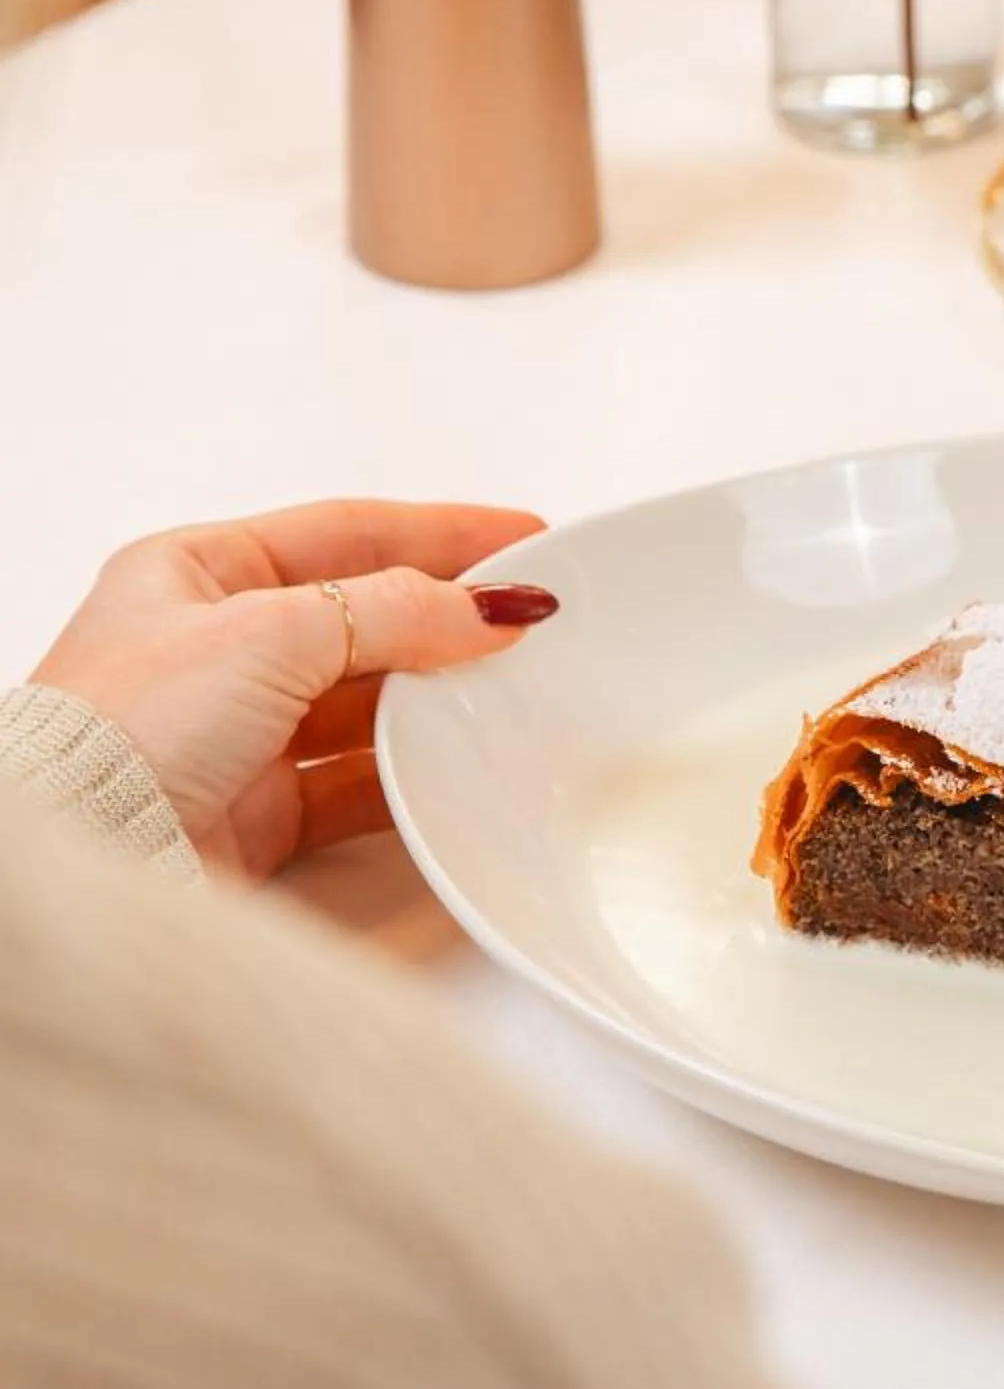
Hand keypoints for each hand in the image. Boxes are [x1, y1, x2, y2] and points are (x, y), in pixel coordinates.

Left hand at [30, 502, 555, 877]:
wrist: (82, 858)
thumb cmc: (122, 729)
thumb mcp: (270, 630)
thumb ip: (395, 609)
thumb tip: (490, 606)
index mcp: (191, 573)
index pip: (345, 532)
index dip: (442, 530)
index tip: (527, 533)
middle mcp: (212, 649)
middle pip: (365, 617)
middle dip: (451, 618)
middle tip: (536, 619)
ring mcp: (237, 733)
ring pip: (368, 702)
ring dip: (438, 698)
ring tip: (515, 691)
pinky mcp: (259, 811)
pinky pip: (360, 782)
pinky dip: (415, 776)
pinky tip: (465, 768)